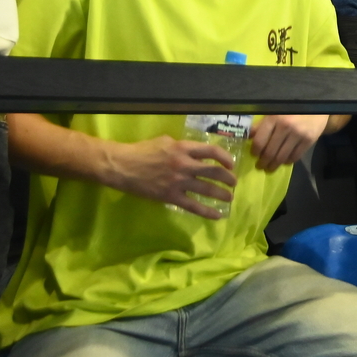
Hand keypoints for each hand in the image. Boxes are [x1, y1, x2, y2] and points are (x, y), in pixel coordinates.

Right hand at [104, 134, 235, 217]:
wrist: (123, 166)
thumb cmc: (142, 151)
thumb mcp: (165, 141)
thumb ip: (182, 147)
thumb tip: (195, 153)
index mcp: (183, 148)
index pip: (211, 151)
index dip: (225, 158)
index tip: (230, 164)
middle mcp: (184, 164)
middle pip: (214, 172)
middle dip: (228, 179)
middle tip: (233, 183)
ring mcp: (178, 182)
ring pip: (207, 190)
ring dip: (222, 194)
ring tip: (229, 198)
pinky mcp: (171, 197)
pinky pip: (194, 206)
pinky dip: (208, 211)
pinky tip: (217, 215)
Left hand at [249, 114, 331, 171]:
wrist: (317, 106)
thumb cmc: (291, 109)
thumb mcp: (274, 112)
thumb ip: (261, 124)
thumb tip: (248, 137)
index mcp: (274, 118)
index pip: (260, 141)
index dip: (255, 151)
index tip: (254, 155)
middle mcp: (286, 127)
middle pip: (270, 152)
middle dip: (263, 162)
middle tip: (260, 166)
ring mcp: (298, 135)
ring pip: (282, 157)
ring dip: (274, 166)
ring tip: (270, 168)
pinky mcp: (309, 140)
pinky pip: (295, 157)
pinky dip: (287, 162)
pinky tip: (284, 161)